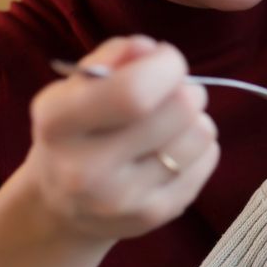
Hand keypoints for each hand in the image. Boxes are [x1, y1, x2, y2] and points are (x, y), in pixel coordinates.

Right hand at [25, 35, 218, 241]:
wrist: (60, 207)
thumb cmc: (75, 132)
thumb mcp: (74, 88)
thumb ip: (111, 58)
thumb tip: (150, 50)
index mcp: (58, 124)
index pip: (133, 92)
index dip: (165, 66)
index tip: (165, 60)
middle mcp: (85, 169)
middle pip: (179, 109)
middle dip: (186, 88)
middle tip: (172, 93)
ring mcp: (123, 199)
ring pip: (200, 134)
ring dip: (194, 119)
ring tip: (171, 124)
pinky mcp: (155, 216)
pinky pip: (208, 160)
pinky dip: (200, 146)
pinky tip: (173, 150)